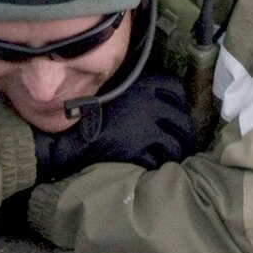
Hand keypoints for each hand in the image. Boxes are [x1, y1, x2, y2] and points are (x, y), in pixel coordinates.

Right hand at [33, 74, 197, 179]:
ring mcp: (147, 130)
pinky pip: (158, 162)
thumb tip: (150, 92)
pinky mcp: (139, 152)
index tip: (179, 112)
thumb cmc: (87, 103)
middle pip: (182, 121)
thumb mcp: (114, 84)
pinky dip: (159, 167)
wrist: (66, 128)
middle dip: (186, 134)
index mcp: (146, 83)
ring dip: (176, 153)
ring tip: (174, 160)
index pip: (176, 89)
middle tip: (185, 143)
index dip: (181, 102)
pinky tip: (157, 169)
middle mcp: (152, 105)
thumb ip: (134, 86)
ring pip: (174, 145)